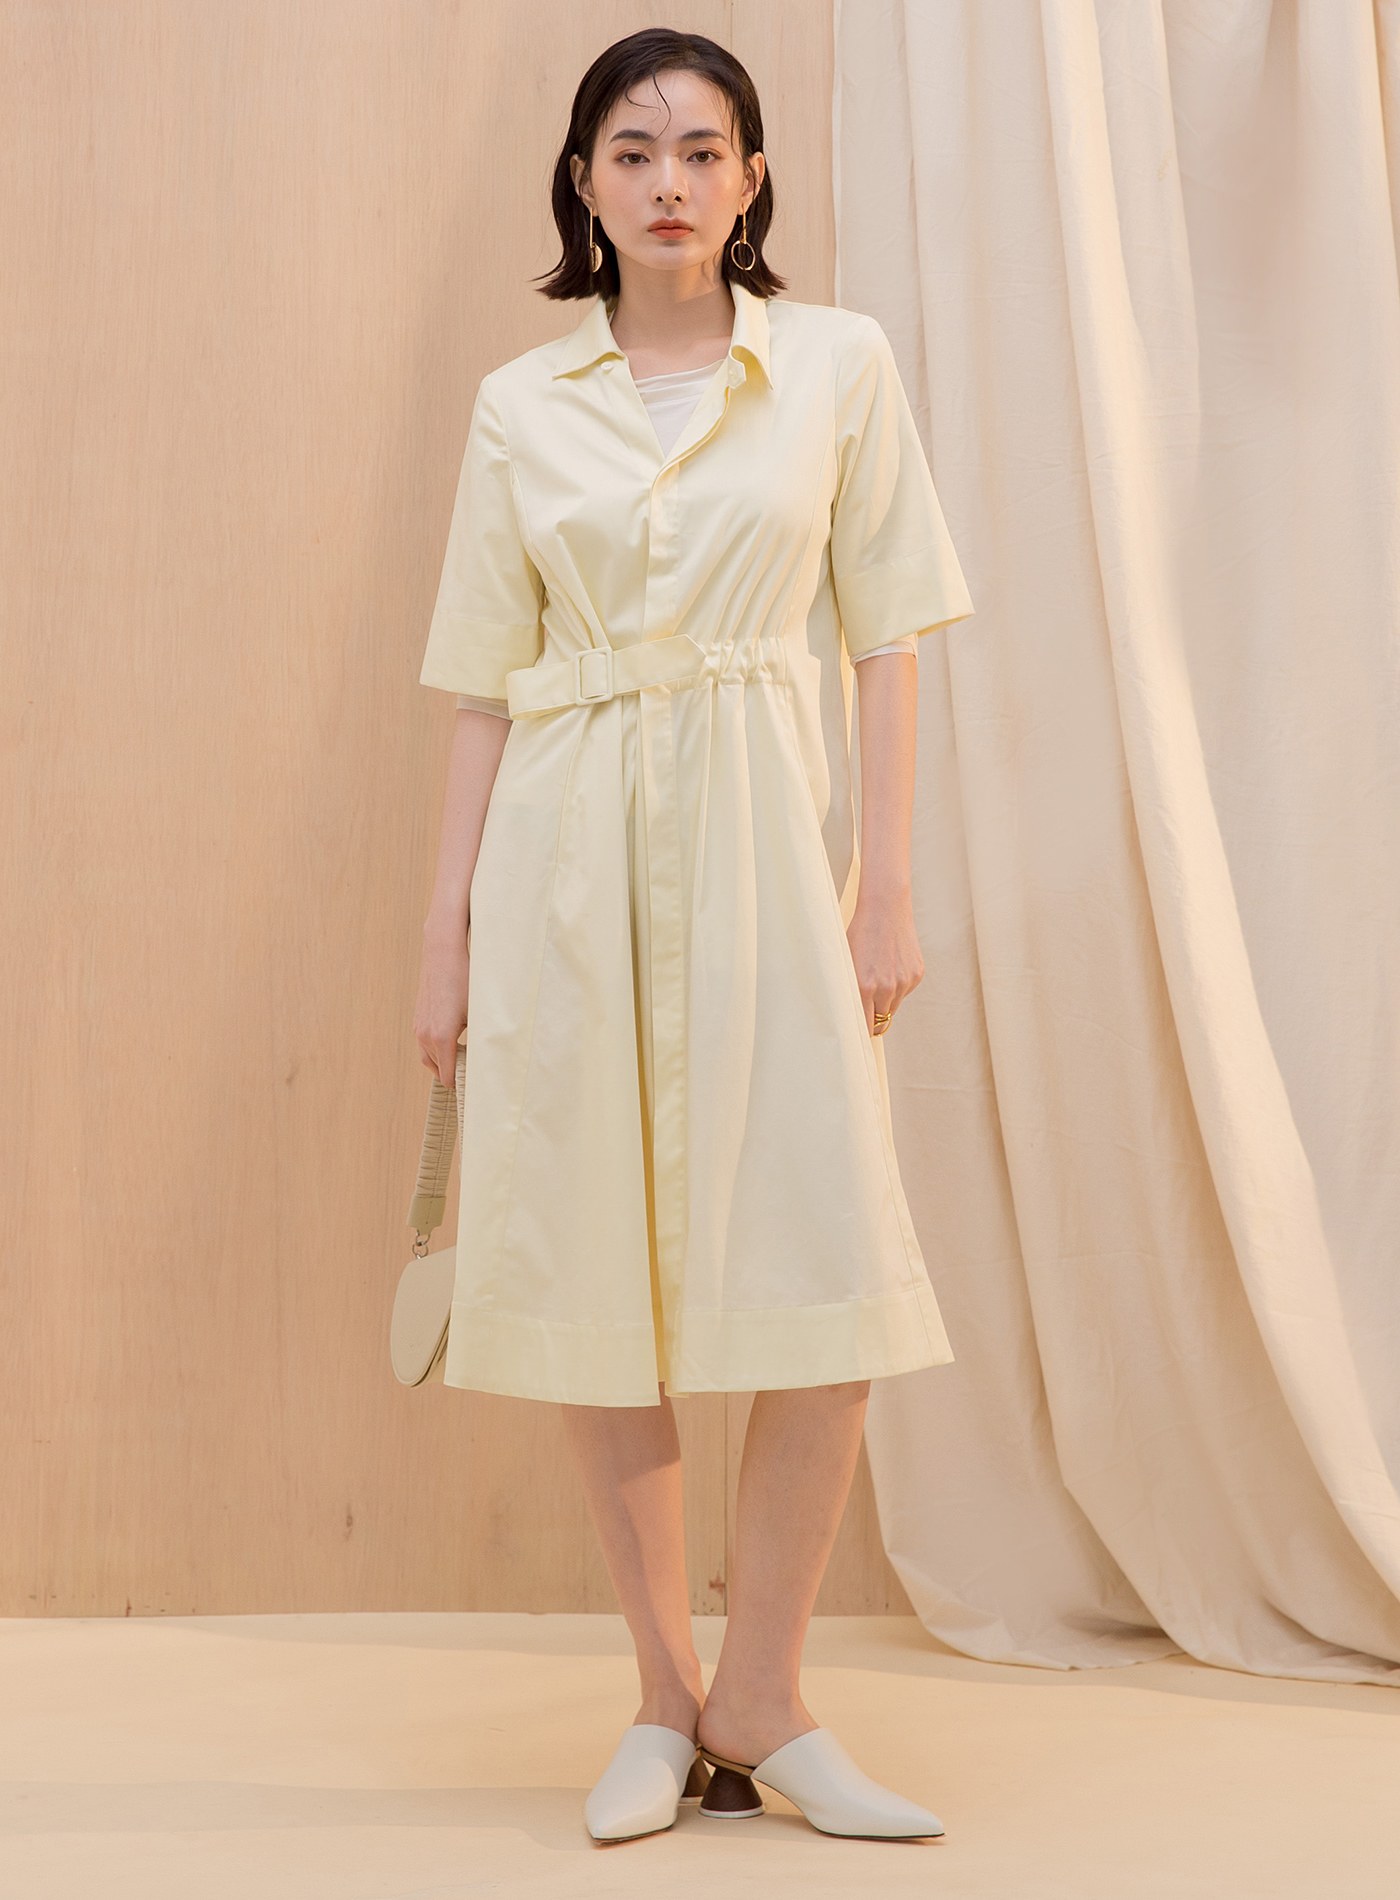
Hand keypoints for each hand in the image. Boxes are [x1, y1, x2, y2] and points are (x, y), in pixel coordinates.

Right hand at [414, 924, 470, 1083]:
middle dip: (455, 1075)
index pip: (448, 1077)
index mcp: (442, 1037)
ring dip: (445, 1063)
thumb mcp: (479, 1013)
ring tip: (465, 1060)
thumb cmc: (464, 981)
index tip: (477, 1087)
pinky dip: (437, 1052)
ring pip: (429, 1059)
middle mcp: (426, 1036)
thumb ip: (481, 1039)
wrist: (443, 954)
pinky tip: (455, 1044)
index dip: (462, 1085)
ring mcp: (419, 1028)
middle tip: (474, 1075)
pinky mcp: (418, 1020)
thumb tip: (490, 1059)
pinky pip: (425, 1046)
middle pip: (439, 1071)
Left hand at [845, 887, 923, 1035]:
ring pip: (893, 1005)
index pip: (865, 1026)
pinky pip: (904, 991)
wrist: (885, 909)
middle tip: (865, 1009)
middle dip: (873, 1018)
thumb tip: (851, 1014)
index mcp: (865, 987)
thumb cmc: (860, 934)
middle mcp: (887, 988)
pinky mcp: (916, 974)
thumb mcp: (848, 962)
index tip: (856, 1037)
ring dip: (885, 1000)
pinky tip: (890, 964)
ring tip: (877, 976)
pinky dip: (897, 985)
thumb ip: (850, 990)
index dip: (861, 1033)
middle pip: (881, 1019)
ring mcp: (904, 982)